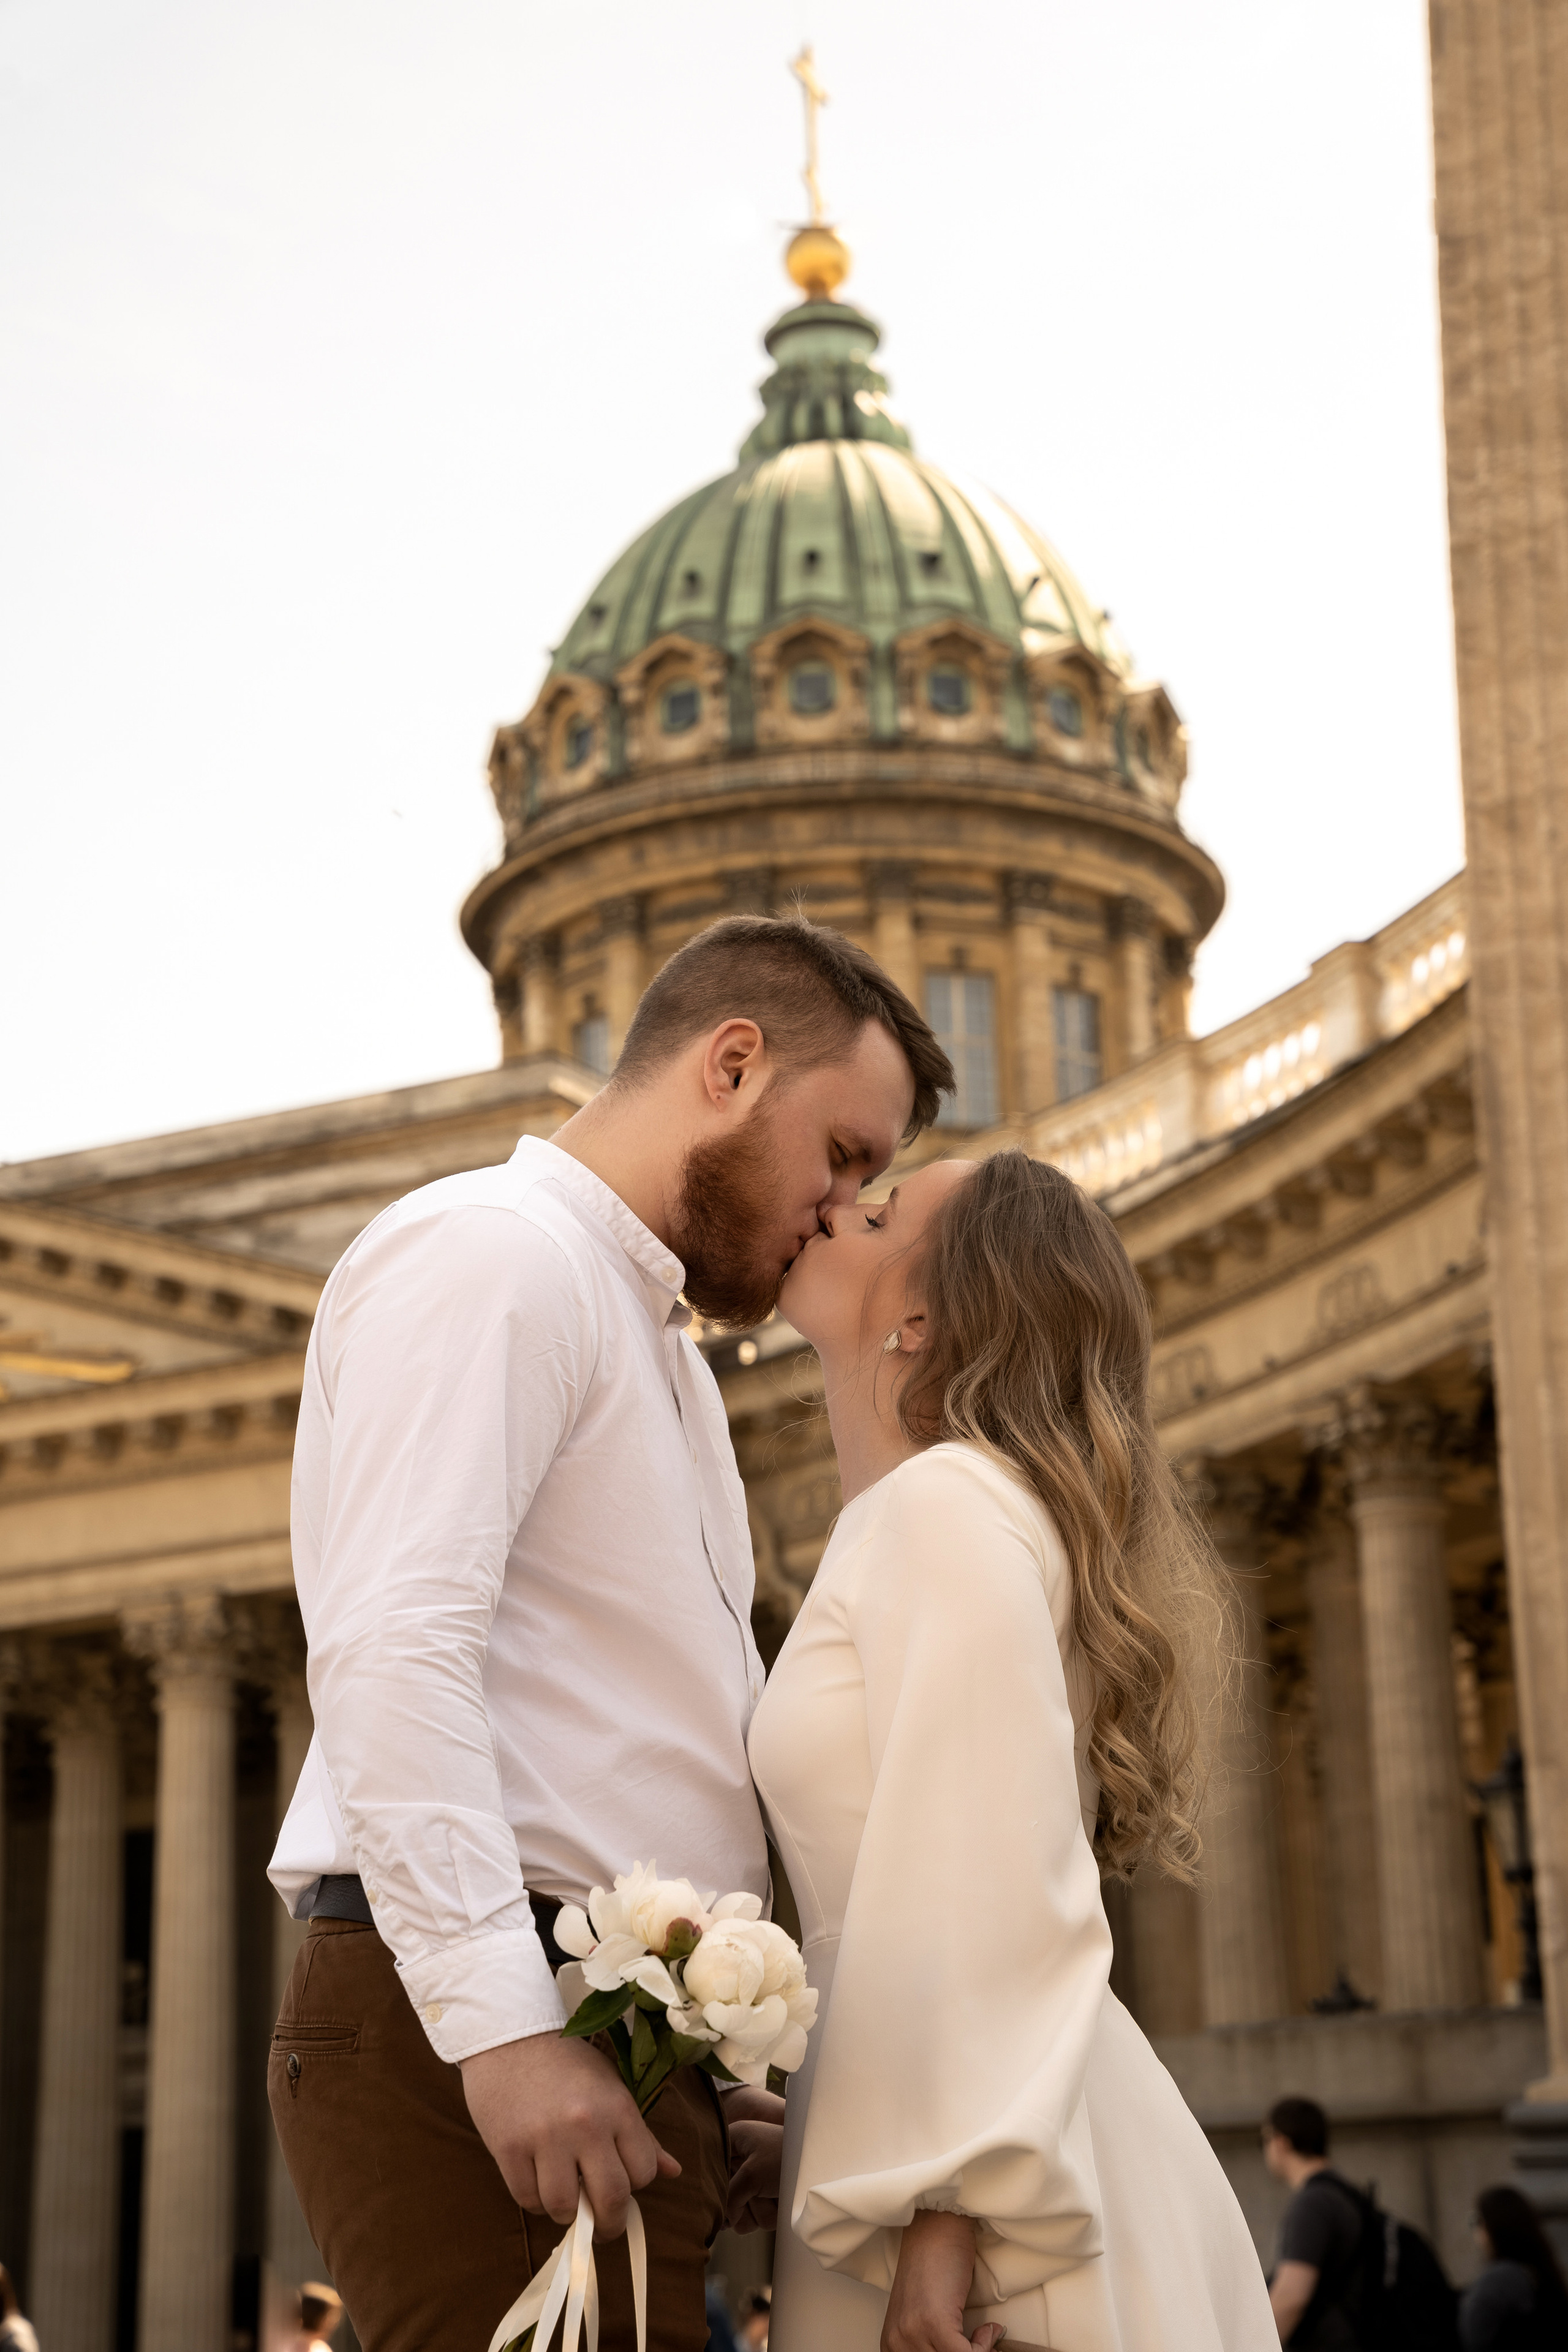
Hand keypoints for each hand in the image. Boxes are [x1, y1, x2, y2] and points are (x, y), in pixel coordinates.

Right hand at [460, 2031, 679, 2237]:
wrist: (509, 2036)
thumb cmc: (566, 2063)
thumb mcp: (611, 2087)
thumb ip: (641, 2134)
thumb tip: (673, 2172)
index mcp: (617, 2107)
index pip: (644, 2172)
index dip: (636, 2185)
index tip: (624, 2184)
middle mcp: (585, 2125)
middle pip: (611, 2199)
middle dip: (610, 2224)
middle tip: (603, 2226)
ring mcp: (545, 2138)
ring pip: (564, 2207)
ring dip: (567, 2213)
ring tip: (565, 2197)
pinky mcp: (508, 2148)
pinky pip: (527, 2199)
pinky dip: (535, 2200)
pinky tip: (537, 2182)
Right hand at [723, 2086, 786, 2231]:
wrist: (821, 2165)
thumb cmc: (786, 2159)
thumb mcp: (751, 2175)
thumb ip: (730, 2198)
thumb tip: (726, 2221)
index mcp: (733, 2140)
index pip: (709, 2168)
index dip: (716, 2185)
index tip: (726, 2192)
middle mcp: (741, 2159)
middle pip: (726, 2197)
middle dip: (743, 2205)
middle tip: (757, 2193)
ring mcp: (754, 2179)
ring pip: (744, 2214)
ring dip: (760, 2212)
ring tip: (775, 2196)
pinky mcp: (767, 2195)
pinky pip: (759, 2218)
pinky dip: (771, 2215)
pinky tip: (781, 2202)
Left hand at [882, 2211, 999, 2351]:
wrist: (937, 2228)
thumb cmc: (932, 2264)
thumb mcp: (920, 2315)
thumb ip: (928, 2342)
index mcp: (891, 2344)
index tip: (967, 2349)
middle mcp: (897, 2342)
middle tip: (978, 2346)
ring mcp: (914, 2333)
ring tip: (981, 2336)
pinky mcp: (935, 2323)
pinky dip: (983, 2346)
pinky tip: (986, 2329)